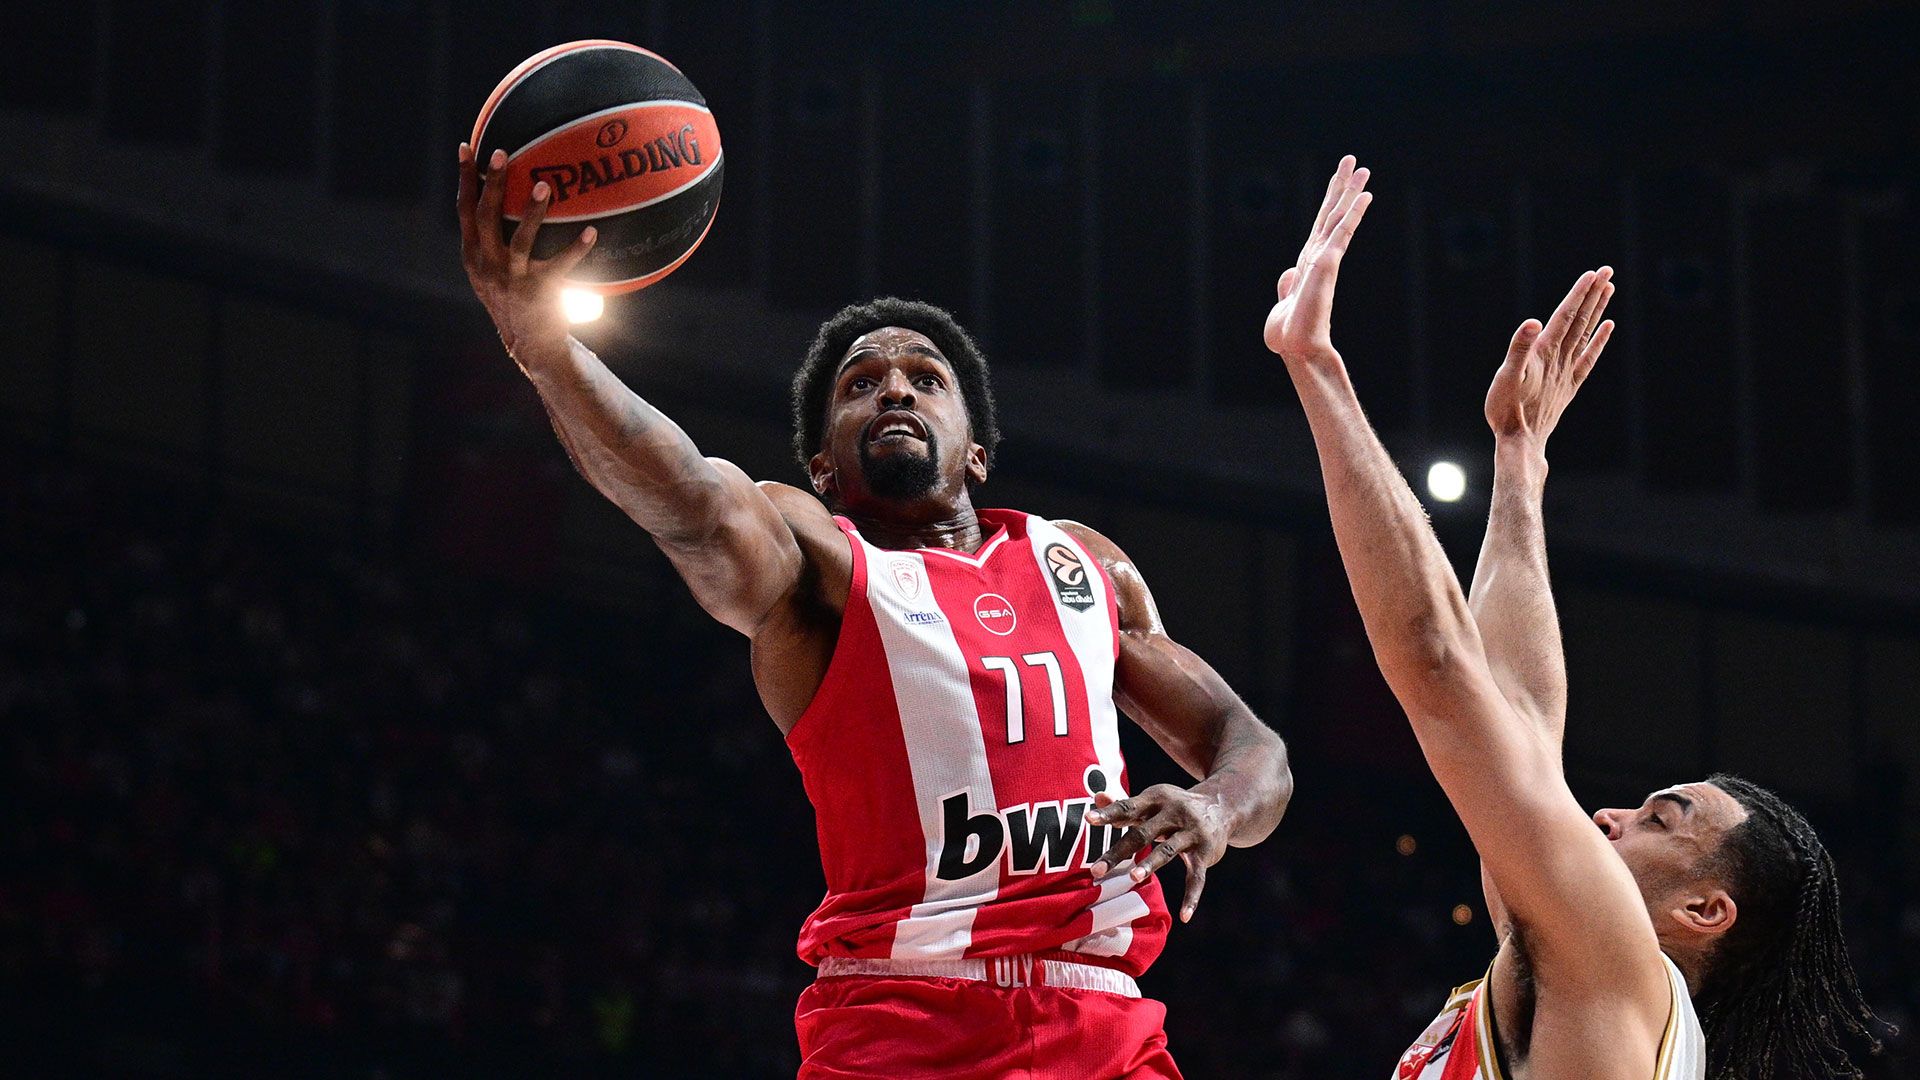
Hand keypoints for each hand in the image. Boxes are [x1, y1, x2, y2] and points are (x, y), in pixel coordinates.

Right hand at [457, 143, 598, 362]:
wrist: (529, 345)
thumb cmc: (513, 299)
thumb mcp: (490, 271)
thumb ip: (489, 241)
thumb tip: (499, 196)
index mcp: (473, 256)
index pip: (464, 211)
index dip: (465, 179)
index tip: (466, 148)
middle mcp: (487, 266)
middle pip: (486, 217)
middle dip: (493, 184)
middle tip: (502, 153)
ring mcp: (512, 280)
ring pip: (520, 240)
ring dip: (533, 212)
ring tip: (545, 186)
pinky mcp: (539, 292)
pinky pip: (561, 266)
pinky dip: (577, 248)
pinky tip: (593, 232)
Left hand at [1084, 785, 1233, 922]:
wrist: (1222, 805)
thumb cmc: (1174, 807)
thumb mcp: (1152, 801)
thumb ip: (1124, 805)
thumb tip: (1096, 798)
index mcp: (1155, 799)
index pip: (1128, 807)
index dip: (1109, 813)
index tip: (1089, 819)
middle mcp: (1174, 813)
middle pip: (1142, 834)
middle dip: (1118, 853)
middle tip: (1095, 871)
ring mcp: (1191, 833)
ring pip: (1167, 851)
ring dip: (1150, 864)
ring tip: (1133, 878)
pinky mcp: (1205, 852)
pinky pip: (1197, 877)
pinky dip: (1192, 897)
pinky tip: (1184, 917)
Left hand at [1263, 155, 1372, 364]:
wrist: (1296, 348)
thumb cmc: (1290, 333)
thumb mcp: (1284, 304)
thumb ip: (1288, 285)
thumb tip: (1288, 274)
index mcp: (1308, 262)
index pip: (1321, 224)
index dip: (1330, 201)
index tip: (1339, 180)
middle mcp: (1319, 256)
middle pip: (1332, 213)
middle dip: (1343, 187)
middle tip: (1354, 161)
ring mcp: (1325, 258)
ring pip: (1339, 217)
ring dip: (1350, 191)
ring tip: (1362, 168)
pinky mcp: (1327, 263)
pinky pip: (1342, 232)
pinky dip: (1353, 213)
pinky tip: (1365, 196)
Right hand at [1484, 267, 1615, 442]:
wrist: (1521, 441)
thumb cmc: (1507, 409)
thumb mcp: (1506, 376)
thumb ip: (1519, 348)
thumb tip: (1532, 322)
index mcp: (1544, 352)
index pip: (1565, 316)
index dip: (1579, 294)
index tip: (1592, 274)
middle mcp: (1560, 358)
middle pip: (1580, 320)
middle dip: (1593, 294)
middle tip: (1607, 271)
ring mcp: (1567, 371)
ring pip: (1586, 334)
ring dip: (1597, 310)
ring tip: (1608, 289)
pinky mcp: (1569, 384)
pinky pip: (1588, 358)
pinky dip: (1599, 340)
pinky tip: (1607, 327)